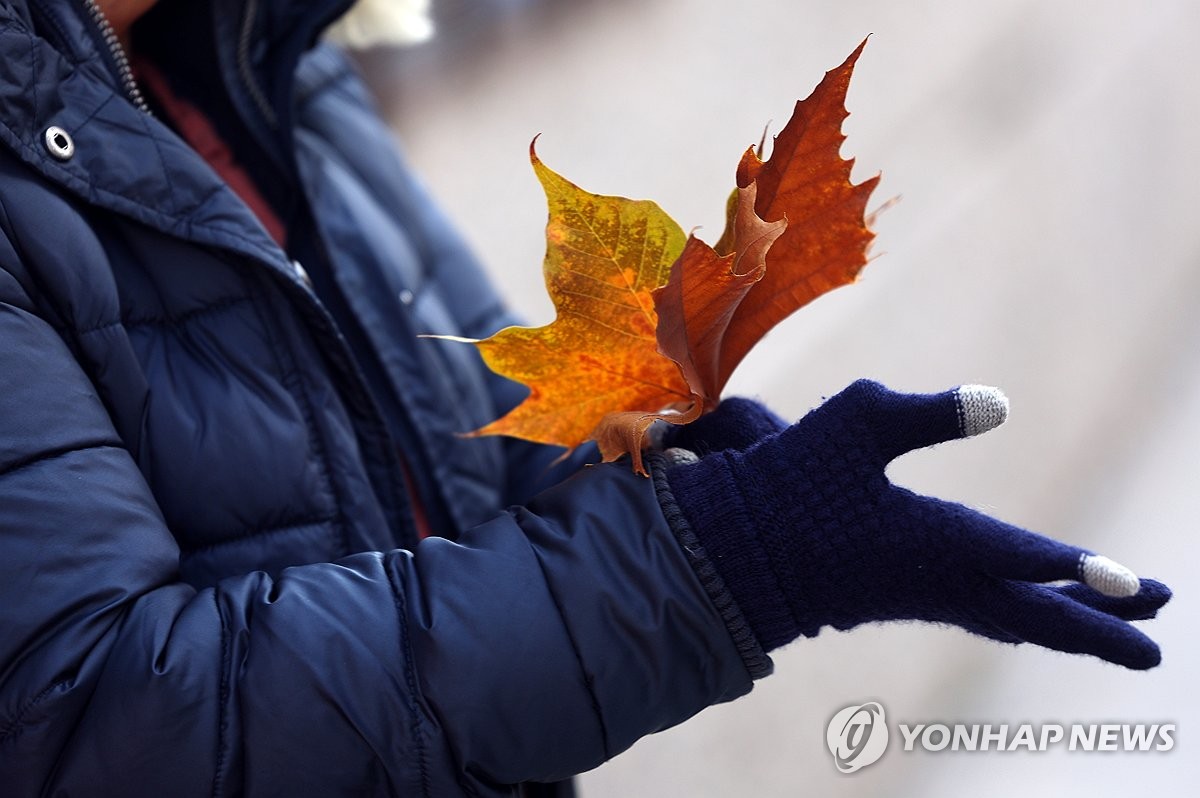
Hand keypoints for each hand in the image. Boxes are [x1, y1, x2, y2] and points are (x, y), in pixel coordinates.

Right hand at [665, 379, 1169, 668]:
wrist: (733, 553)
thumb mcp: (857, 422)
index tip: (1140, 589)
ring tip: (1114, 631)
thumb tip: (997, 404)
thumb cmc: (791, 481)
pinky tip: (1028, 616)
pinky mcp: (899, 594)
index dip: (1085, 574)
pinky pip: (979, 616)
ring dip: (1064, 629)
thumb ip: (929, 412)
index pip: (1027, 561)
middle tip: (1157, 650)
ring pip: (1008, 622)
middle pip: (1033, 618)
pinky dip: (1018, 621)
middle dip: (1097, 632)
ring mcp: (918, 594)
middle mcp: (937, 581)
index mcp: (934, 542)